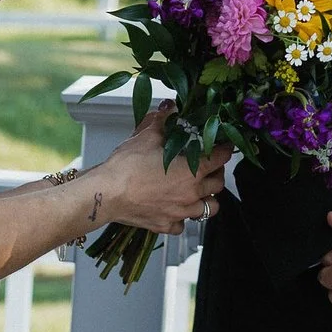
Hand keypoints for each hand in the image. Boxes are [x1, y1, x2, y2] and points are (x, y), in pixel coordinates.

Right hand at [97, 103, 231, 232]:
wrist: (106, 194)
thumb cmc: (127, 166)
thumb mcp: (147, 136)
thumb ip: (163, 120)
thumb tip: (171, 106)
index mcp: (193, 171)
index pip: (221, 158)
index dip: (225, 149)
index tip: (225, 146)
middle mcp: (191, 195)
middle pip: (218, 185)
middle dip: (217, 174)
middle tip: (210, 166)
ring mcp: (179, 213)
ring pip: (207, 209)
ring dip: (206, 199)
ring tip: (198, 190)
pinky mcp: (164, 226)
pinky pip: (182, 225)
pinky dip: (182, 218)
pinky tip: (175, 209)